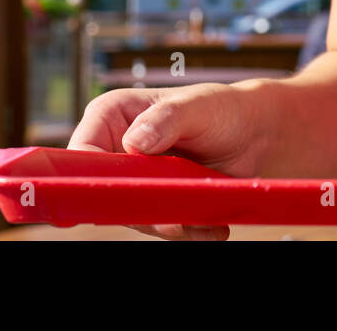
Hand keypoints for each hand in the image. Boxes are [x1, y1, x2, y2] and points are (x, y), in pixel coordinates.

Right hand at [67, 82, 270, 240]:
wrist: (254, 133)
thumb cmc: (222, 108)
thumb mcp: (196, 106)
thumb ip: (165, 120)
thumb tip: (133, 143)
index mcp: (112, 116)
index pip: (82, 152)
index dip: (86, 178)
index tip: (106, 198)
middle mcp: (115, 150)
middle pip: (105, 192)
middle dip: (138, 210)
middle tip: (174, 221)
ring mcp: (135, 179)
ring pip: (133, 215)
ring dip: (167, 223)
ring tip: (203, 221)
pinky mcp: (155, 201)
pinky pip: (160, 225)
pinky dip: (187, 230)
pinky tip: (212, 227)